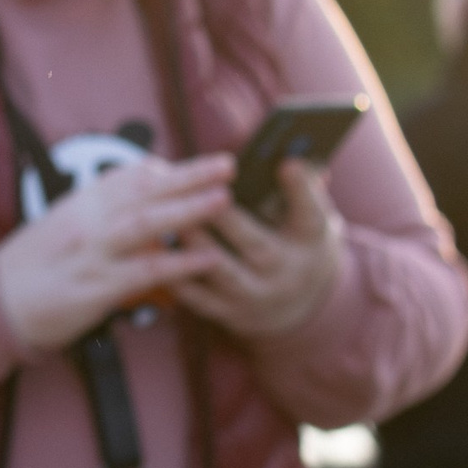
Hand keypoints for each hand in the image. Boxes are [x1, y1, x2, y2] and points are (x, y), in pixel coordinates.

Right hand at [0, 155, 233, 352]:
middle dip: (189, 177)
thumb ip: (95, 213)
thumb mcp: (57, 227)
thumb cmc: (27, 268)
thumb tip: (132, 202)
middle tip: (227, 166)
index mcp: (78, 204)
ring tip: (224, 200)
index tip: (191, 168)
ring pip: (147, 224)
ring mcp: (93, 253)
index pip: (126, 176)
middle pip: (144, 191)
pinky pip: (146, 271)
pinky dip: (179, 263)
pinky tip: (207, 259)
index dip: (164, 169)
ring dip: (188, 211)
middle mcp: (87, 222)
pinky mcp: (98, 286)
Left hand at [173, 160, 343, 337]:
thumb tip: (292, 154)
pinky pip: (198, 297)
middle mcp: (286, 273)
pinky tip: (156, 254)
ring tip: (175, 222)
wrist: (296, 305)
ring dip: (198, 247)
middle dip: (231, 221)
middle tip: (205, 194)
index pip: (311, 215)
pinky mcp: (227, 312)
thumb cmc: (294, 243)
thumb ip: (300, 190)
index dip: (301, 190)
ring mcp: (256, 296)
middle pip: (259, 247)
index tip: (287, 163)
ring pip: (224, 273)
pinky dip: (177, 277)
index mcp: (310, 243)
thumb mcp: (306, 218)